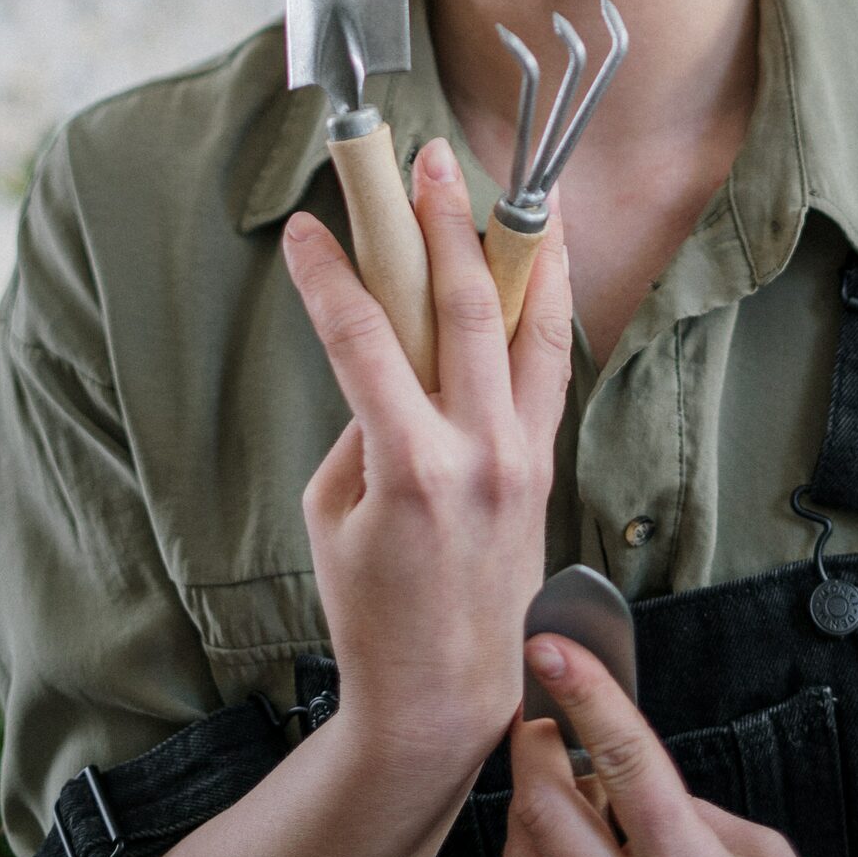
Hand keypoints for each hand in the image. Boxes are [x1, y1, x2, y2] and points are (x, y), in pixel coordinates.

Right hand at [283, 136, 572, 800]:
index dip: (330, 275)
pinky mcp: (541, 463)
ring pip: (526, 324)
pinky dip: (548, 302)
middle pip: (460, 307)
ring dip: (515, 246)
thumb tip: (385, 350)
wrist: (442, 695)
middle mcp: (476, 451)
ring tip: (508, 184)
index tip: (307, 228)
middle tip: (422, 161)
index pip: (362, 339)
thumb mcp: (333, 513)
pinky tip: (548, 256)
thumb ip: (360, 422)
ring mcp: (520, 455)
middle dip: (440, 223)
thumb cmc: (372, 611)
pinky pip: (549, 364)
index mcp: (409, 467)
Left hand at [504, 638, 808, 856]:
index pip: (630, 762)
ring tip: (567, 788)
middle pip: (547, 807)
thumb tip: (643, 783)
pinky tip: (571, 846)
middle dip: (533, 746)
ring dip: (529, 803)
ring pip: (522, 853)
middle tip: (546, 720)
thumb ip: (709, 817)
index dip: (588, 695)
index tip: (552, 646)